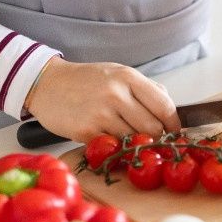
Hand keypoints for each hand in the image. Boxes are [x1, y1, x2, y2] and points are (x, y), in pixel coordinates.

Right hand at [24, 57, 181, 141]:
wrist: (47, 84)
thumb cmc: (87, 80)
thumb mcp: (119, 73)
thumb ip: (146, 89)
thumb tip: (170, 108)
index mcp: (129, 78)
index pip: (164, 106)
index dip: (174, 123)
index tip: (174, 131)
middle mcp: (116, 94)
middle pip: (152, 127)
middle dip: (157, 137)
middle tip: (153, 140)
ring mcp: (100, 114)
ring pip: (133, 140)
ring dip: (135, 144)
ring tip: (129, 139)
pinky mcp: (86, 131)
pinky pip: (111, 147)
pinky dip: (115, 148)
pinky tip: (111, 140)